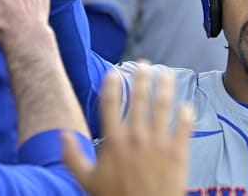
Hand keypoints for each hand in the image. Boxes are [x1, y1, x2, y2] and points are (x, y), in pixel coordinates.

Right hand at [62, 65, 194, 195]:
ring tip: (166, 74)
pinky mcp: (178, 152)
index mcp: (114, 141)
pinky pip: (184, 126)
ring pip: (163, 105)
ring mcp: (159, 143)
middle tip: (145, 66)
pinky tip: (186, 104)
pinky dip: (185, 113)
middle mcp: (136, 137)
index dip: (112, 85)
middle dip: (142, 78)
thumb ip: (73, 156)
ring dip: (165, 86)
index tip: (114, 73)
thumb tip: (62, 135)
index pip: (110, 104)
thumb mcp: (87, 181)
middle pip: (139, 98)